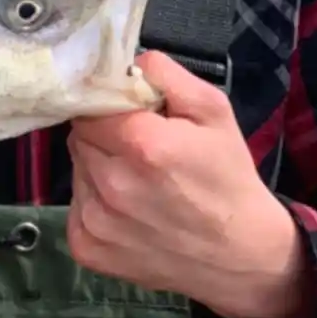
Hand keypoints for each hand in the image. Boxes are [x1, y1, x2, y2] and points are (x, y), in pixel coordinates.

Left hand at [65, 51, 316, 317]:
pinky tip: (129, 210)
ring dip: (97, 168)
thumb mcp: (214, 113)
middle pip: (79, 138)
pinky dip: (94, 203)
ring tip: (137, 181)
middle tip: (138, 149)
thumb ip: (167, 76)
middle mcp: (112, 185)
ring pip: (76, 170)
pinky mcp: (86, 248)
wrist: (242, 257)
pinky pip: (74, 207)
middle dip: (103, 137)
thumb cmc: (227, 178)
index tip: (127, 116)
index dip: (107, 108)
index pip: (89, 106)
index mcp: (143, 145)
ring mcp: (95, 221)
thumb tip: (128, 60)